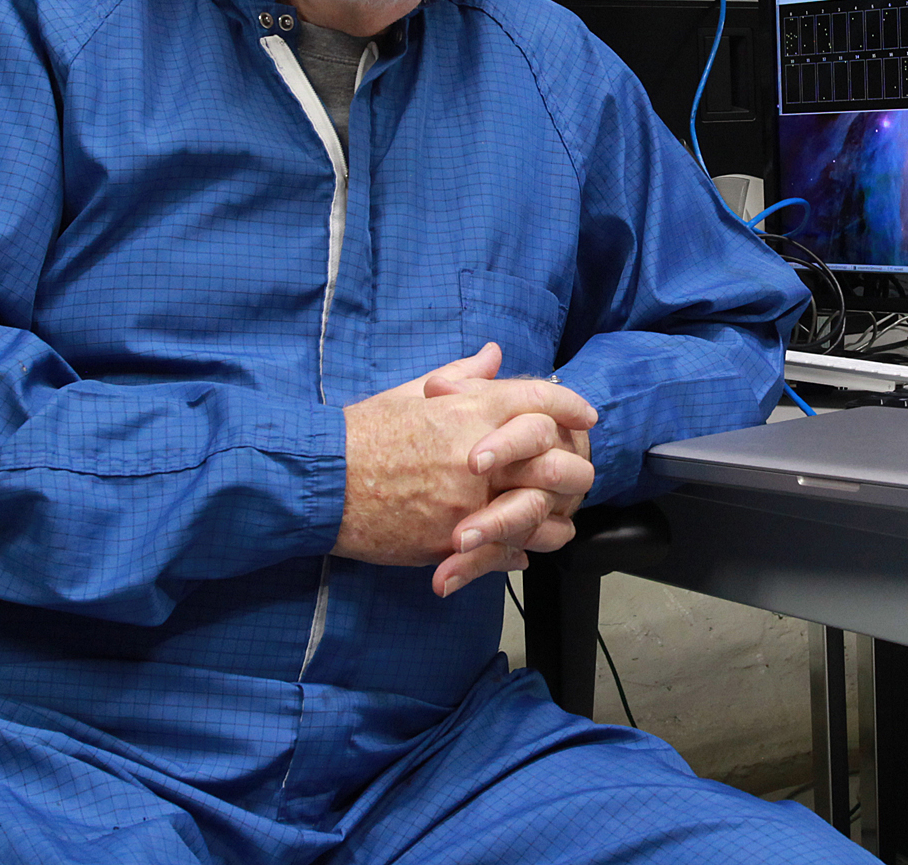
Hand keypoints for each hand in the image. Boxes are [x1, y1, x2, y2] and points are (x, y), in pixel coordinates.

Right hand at [332, 344, 595, 590]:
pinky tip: (522, 550)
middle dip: (574, 466)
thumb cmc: (363, 432)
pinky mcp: (451, 540)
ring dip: (551, 517)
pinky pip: (503, 550)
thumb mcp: (412, 392)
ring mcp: (468, 501)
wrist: (321, 480)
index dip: (571, 405)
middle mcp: (479, 454)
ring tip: (553, 517)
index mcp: (471, 409)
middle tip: (577, 470)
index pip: (541, 399)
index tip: (586, 416)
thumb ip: (462, 377)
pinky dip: (519, 551)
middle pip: (555, 460)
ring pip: (538, 513)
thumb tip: (493, 355)